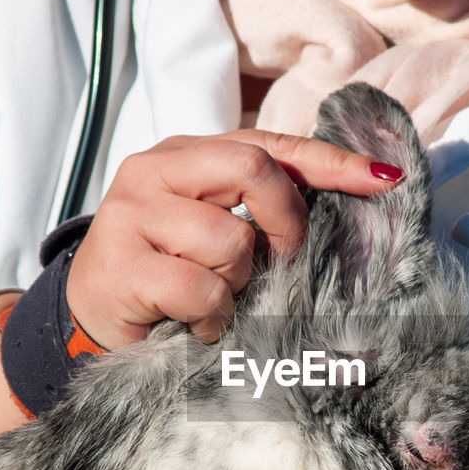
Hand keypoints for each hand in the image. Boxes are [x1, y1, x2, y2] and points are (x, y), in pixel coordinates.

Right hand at [66, 129, 404, 346]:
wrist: (84, 324)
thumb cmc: (165, 277)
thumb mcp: (214, 233)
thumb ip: (260, 211)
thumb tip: (352, 205)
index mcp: (185, 155)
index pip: (270, 145)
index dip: (332, 163)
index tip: (384, 180)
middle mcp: (155, 171)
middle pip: (255, 169)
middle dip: (287, 221)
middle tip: (281, 261)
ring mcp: (132, 216)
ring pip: (232, 241)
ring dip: (237, 285)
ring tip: (212, 300)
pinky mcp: (120, 266)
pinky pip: (203, 291)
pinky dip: (212, 318)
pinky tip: (192, 323)